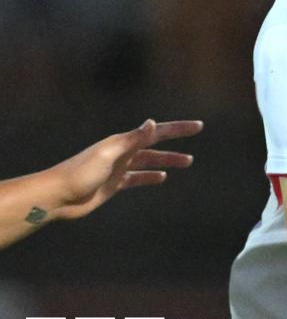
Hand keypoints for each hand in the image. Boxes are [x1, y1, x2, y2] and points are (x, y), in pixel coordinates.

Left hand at [51, 119, 203, 220]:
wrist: (57, 196)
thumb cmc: (80, 173)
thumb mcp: (109, 154)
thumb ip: (132, 139)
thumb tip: (153, 123)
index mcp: (122, 142)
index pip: (156, 133)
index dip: (178, 129)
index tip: (198, 126)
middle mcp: (121, 152)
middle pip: (155, 146)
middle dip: (176, 143)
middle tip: (196, 141)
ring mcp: (117, 168)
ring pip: (149, 162)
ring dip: (167, 160)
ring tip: (187, 161)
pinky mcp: (113, 184)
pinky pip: (137, 178)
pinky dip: (150, 176)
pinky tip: (161, 178)